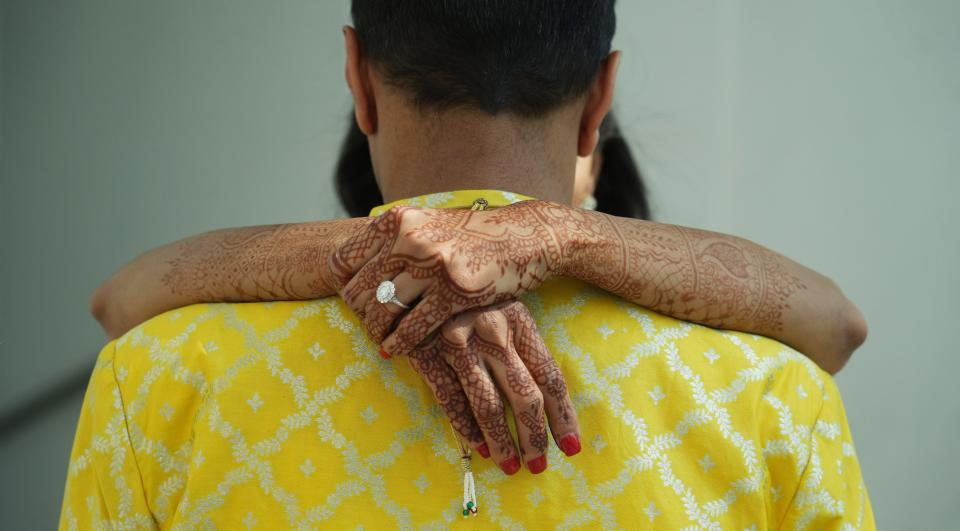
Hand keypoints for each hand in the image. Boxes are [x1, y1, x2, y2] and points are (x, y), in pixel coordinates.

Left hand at [330, 203, 563, 356]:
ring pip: (382, 310)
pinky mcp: (454, 291)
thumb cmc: (473, 235)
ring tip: (381, 341)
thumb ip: (393, 240)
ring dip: (377, 332)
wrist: (525, 236)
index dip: (343, 287)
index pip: (343, 262)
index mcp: (397, 221)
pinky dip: (399, 343)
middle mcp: (410, 238)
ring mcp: (432, 264)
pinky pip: (413, 326)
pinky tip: (395, 351)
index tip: (354, 301)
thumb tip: (350, 267)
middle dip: (359, 314)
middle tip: (369, 326)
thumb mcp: (428, 225)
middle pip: (358, 290)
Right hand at [409, 300, 580, 473]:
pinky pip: (451, 400)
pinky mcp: (427, 352)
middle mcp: (492, 330)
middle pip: (523, 395)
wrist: (416, 274)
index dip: (562, 415)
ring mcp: (458, 342)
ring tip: (511, 466)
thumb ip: (522, 346)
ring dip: (501, 442)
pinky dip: (466, 428)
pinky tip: (478, 448)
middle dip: (534, 436)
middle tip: (538, 465)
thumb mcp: (502, 308)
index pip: (549, 376)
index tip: (571, 446)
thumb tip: (546, 401)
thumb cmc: (468, 297)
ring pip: (487, 404)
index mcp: (518, 319)